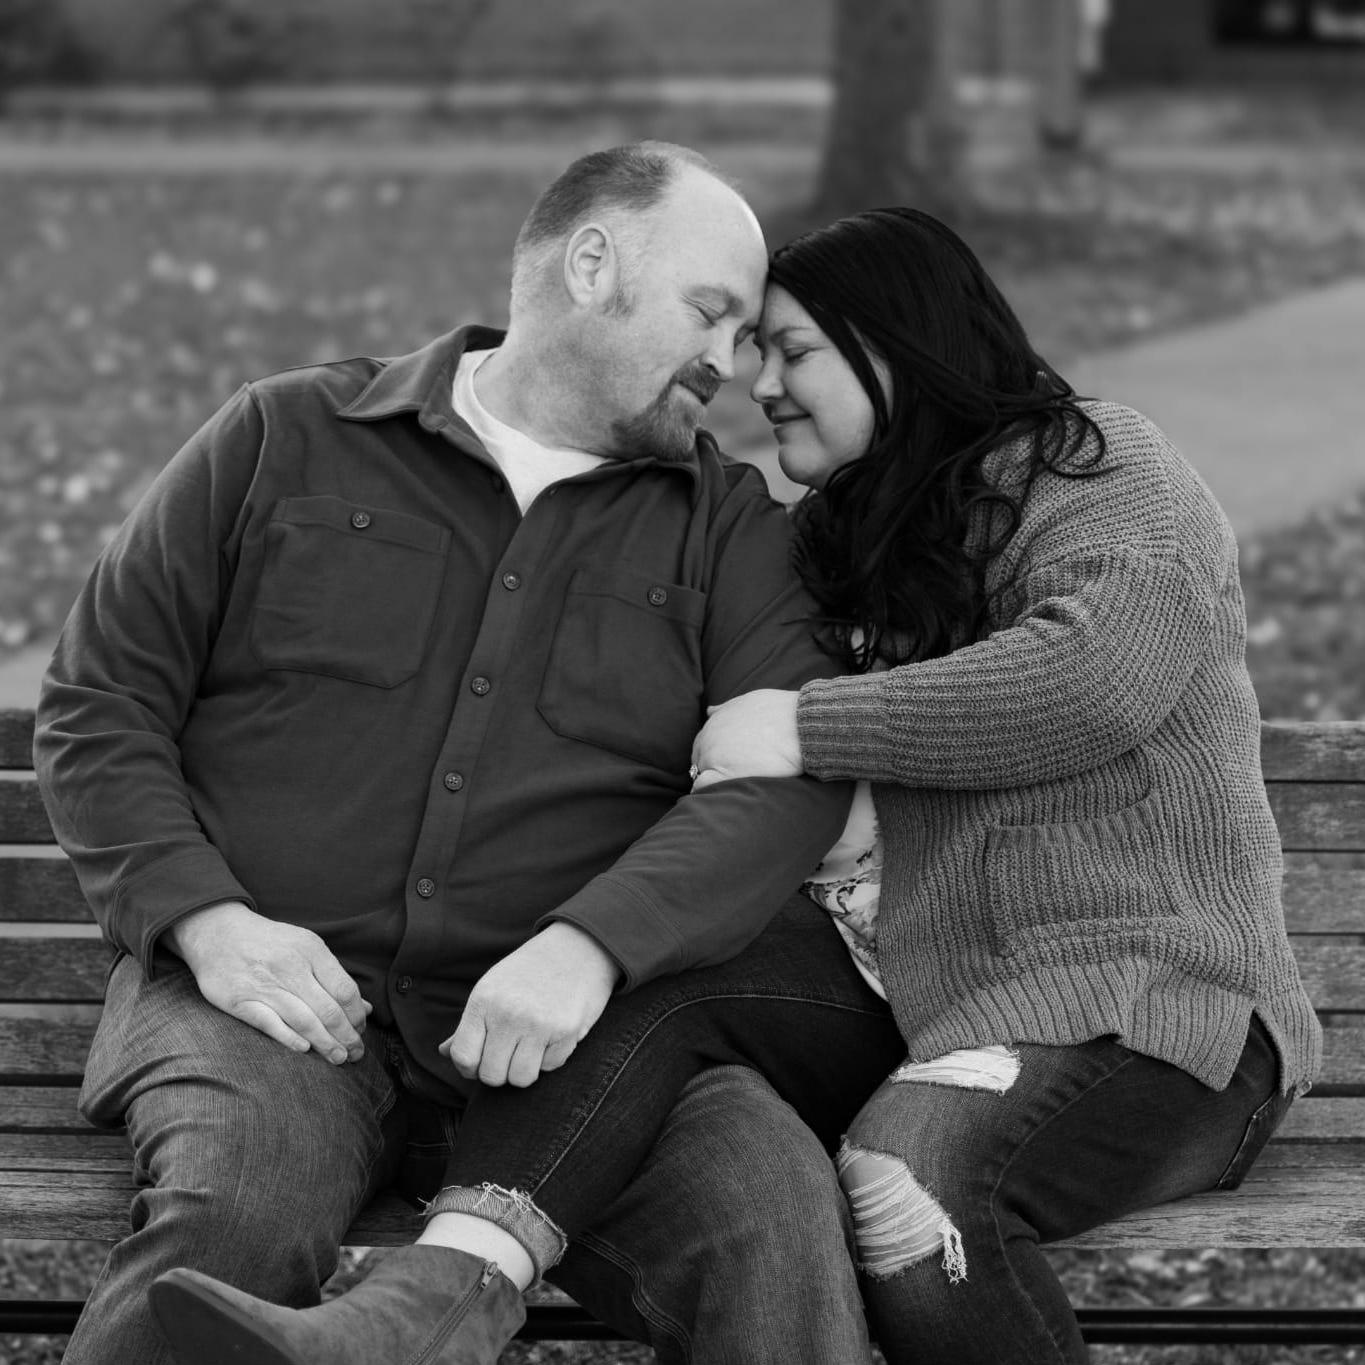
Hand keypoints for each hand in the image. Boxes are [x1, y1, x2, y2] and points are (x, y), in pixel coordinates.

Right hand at [167, 901, 371, 1064]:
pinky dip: (288, 1038)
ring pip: (303, 1020)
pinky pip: (269, 1023)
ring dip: (325, 1043)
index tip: (361, 1030)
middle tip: (357, 1054)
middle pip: (328, 1010)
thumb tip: (365, 1009)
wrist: (217, 932)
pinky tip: (304, 1049)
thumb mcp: (306, 947)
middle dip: (347, 1036)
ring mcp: (264, 984)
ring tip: (339, 1058)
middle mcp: (290, 966)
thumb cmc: (270, 943)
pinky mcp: (239, 1000)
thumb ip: (334, 977)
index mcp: (311, 950)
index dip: (357, 1015)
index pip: (345, 990)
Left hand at [441, 923, 620, 1087]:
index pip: (463, 1056)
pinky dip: (550, 1058)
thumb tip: (444, 1052)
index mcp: (483, 1001)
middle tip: (509, 1053)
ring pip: (521, 1079)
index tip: (481, 1061)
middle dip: (499, 1072)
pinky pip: (550, 1067)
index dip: (469, 1068)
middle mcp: (508, 1014)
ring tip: (530, 1047)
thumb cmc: (529, 971)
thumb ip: (469, 1024)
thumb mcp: (493, 987)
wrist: (578, 947)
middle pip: (491, 1075)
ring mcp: (538, 1024)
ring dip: (524, 1069)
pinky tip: (552, 1035)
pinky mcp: (566, 1031)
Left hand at [690, 689, 802, 789]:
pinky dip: (708, 790)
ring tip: (733, 785)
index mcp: (714, 722)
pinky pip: (703, 786)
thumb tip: (709, 711)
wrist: (801, 726)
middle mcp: (710, 738)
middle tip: (735, 775)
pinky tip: (723, 793)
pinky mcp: (725, 774)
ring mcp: (715, 756)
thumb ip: (727, 708)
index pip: (702, 743)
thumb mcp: (750, 701)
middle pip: (699, 759)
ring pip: (700, 773)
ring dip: (712, 779)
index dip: (715, 754)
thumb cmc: (782, 712)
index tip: (730, 762)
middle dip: (711, 766)